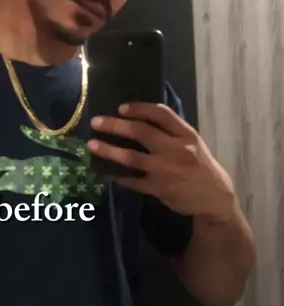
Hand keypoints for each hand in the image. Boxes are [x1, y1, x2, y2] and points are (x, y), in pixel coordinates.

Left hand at [88, 102, 235, 221]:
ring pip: (131, 157)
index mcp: (186, 134)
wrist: (214, 197)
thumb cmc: (201, 166)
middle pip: (141, 132)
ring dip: (109, 151)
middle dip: (115, 125)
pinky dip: (119, 176)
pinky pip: (133, 181)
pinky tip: (107, 172)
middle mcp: (176, 149)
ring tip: (92, 145)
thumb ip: (172, 132)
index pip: (161, 114)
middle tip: (96, 122)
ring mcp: (166, 170)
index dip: (139, 108)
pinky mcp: (159, 189)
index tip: (121, 107)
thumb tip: (141, 118)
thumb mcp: (193, 143)